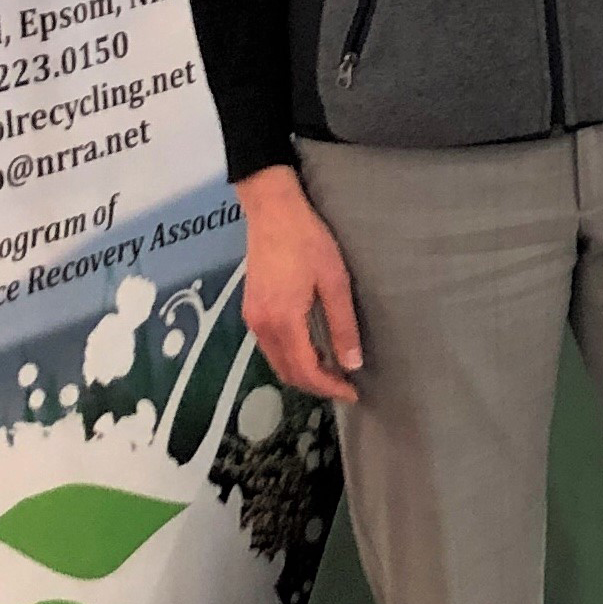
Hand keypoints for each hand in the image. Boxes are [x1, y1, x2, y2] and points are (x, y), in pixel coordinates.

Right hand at [235, 163, 361, 401]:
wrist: (273, 211)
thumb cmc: (308, 240)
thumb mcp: (334, 281)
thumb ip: (342, 324)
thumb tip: (352, 363)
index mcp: (283, 321)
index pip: (306, 370)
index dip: (329, 387)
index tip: (352, 392)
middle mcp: (261, 326)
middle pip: (287, 372)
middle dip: (316, 385)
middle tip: (344, 386)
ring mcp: (251, 318)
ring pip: (276, 362)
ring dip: (302, 372)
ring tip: (332, 371)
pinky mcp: (250, 309)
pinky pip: (269, 346)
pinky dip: (290, 356)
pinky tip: (311, 349)